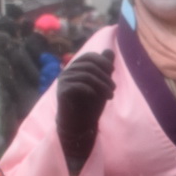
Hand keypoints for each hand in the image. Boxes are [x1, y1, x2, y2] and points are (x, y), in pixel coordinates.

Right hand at [56, 51, 115, 175]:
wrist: (80, 124)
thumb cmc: (91, 104)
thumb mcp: (101, 84)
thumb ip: (104, 68)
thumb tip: (109, 51)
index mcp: (76, 68)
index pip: (89, 56)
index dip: (103, 62)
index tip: (112, 72)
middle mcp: (67, 72)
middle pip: (89, 65)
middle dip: (105, 76)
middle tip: (113, 89)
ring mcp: (63, 81)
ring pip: (86, 75)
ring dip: (102, 85)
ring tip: (111, 96)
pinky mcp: (62, 92)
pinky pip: (78, 85)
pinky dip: (91, 90)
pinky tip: (96, 97)